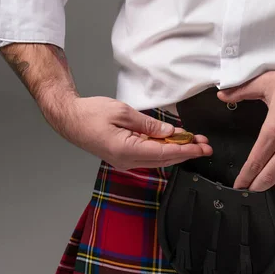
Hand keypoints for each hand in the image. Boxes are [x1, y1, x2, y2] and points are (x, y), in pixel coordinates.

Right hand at [47, 96, 212, 169]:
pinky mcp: (124, 157)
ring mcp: (125, 161)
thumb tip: (170, 133)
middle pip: (164, 159)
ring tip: (196, 142)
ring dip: (178, 151)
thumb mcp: (123, 112)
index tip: (202, 148)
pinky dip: (165, 149)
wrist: (68, 118)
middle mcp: (126, 160)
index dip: (186, 151)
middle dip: (187, 152)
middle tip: (206, 146)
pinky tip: (176, 142)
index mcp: (126, 150)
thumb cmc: (91, 113)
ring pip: (158, 159)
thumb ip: (149, 125)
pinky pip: (149, 155)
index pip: (164, 153)